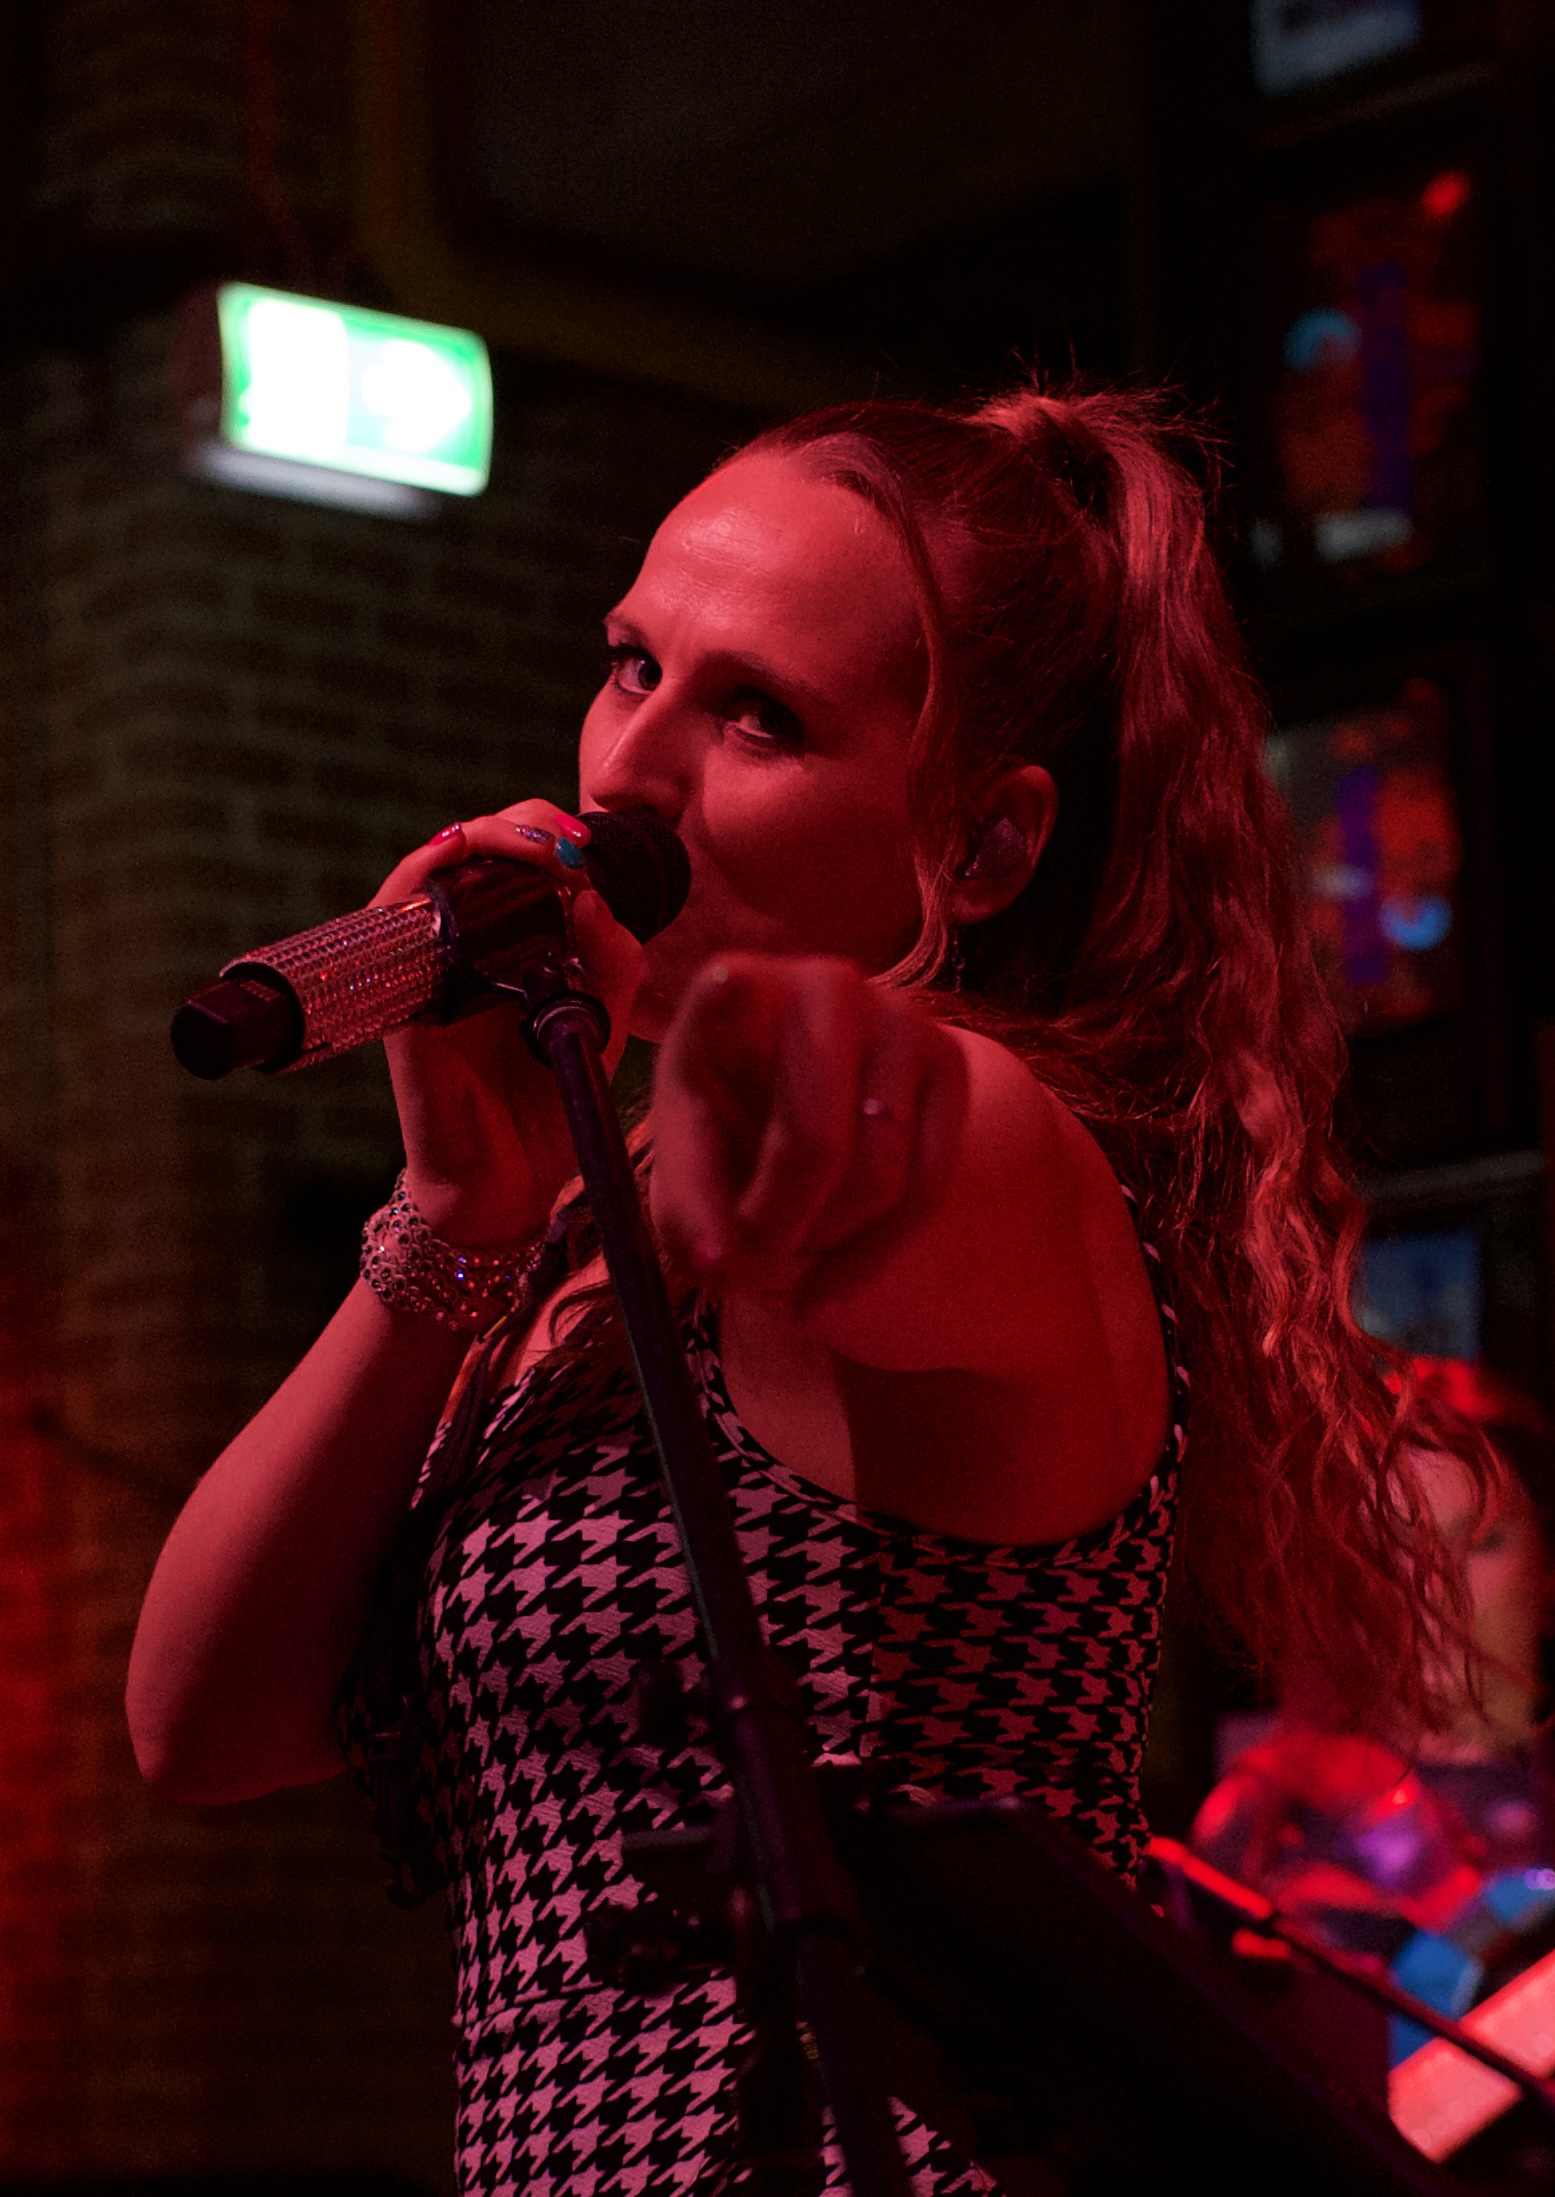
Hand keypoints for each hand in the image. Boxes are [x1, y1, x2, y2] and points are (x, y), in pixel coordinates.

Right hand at [374, 801, 644, 1245]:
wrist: (507, 1188)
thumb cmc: (549, 1109)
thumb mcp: (601, 1028)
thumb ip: (614, 967)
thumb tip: (596, 900)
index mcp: (512, 950)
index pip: (518, 863)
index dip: (548, 835)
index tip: (587, 843)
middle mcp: (462, 949)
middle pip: (473, 850)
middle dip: (520, 824)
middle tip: (564, 839)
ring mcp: (425, 970)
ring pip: (429, 870)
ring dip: (476, 838)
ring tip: (529, 846)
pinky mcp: (400, 998)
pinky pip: (392, 921)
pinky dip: (421, 877)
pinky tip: (456, 858)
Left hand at [651, 954, 967, 1317]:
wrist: (811, 1106)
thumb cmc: (730, 1123)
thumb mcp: (688, 1160)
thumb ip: (687, 1210)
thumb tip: (717, 1267)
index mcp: (736, 990)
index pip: (735, 988)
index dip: (733, 996)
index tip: (730, 990)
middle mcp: (825, 986)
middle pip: (815, 1137)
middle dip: (780, 1226)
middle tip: (751, 1271)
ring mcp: (900, 1018)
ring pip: (879, 1175)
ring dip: (826, 1243)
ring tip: (789, 1250)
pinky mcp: (951, 1063)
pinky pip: (928, 1188)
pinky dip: (872, 1257)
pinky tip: (829, 1284)